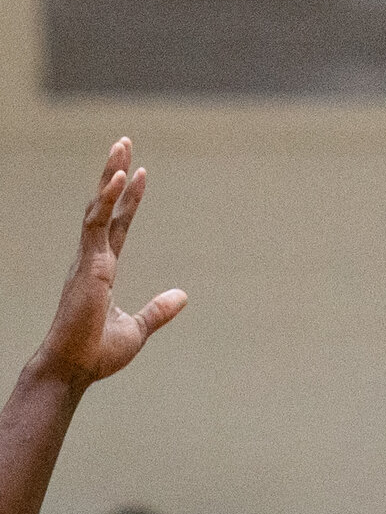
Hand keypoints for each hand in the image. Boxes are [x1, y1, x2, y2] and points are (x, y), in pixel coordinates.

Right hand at [29, 139, 186, 394]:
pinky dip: (108, 199)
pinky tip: (120, 177)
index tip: (139, 173)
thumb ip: (158, 310)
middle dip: (113, 174)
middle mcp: (92, 259)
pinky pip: (96, 224)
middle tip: (123, 143)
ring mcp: (87, 260)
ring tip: (122, 147)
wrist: (73, 369)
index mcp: (102, 269)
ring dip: (110, 175)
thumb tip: (182, 296)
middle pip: (103, 207)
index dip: (128, 199)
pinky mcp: (88, 265)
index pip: (117, 225)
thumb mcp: (137, 328)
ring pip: (98, 207)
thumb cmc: (95, 352)